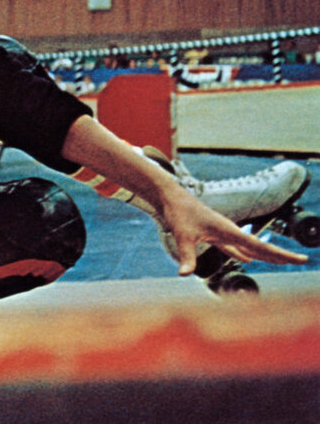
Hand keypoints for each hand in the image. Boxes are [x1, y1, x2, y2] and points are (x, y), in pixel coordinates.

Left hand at [159, 185, 308, 275]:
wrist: (170, 197)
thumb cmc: (177, 212)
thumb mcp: (182, 235)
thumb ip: (186, 255)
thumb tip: (184, 274)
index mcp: (229, 230)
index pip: (260, 247)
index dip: (281, 255)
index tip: (301, 259)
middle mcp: (229, 230)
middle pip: (259, 246)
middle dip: (280, 255)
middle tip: (301, 260)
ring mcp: (222, 231)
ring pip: (248, 246)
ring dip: (263, 254)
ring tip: (280, 261)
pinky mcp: (212, 233)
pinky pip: (232, 246)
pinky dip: (242, 253)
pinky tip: (247, 259)